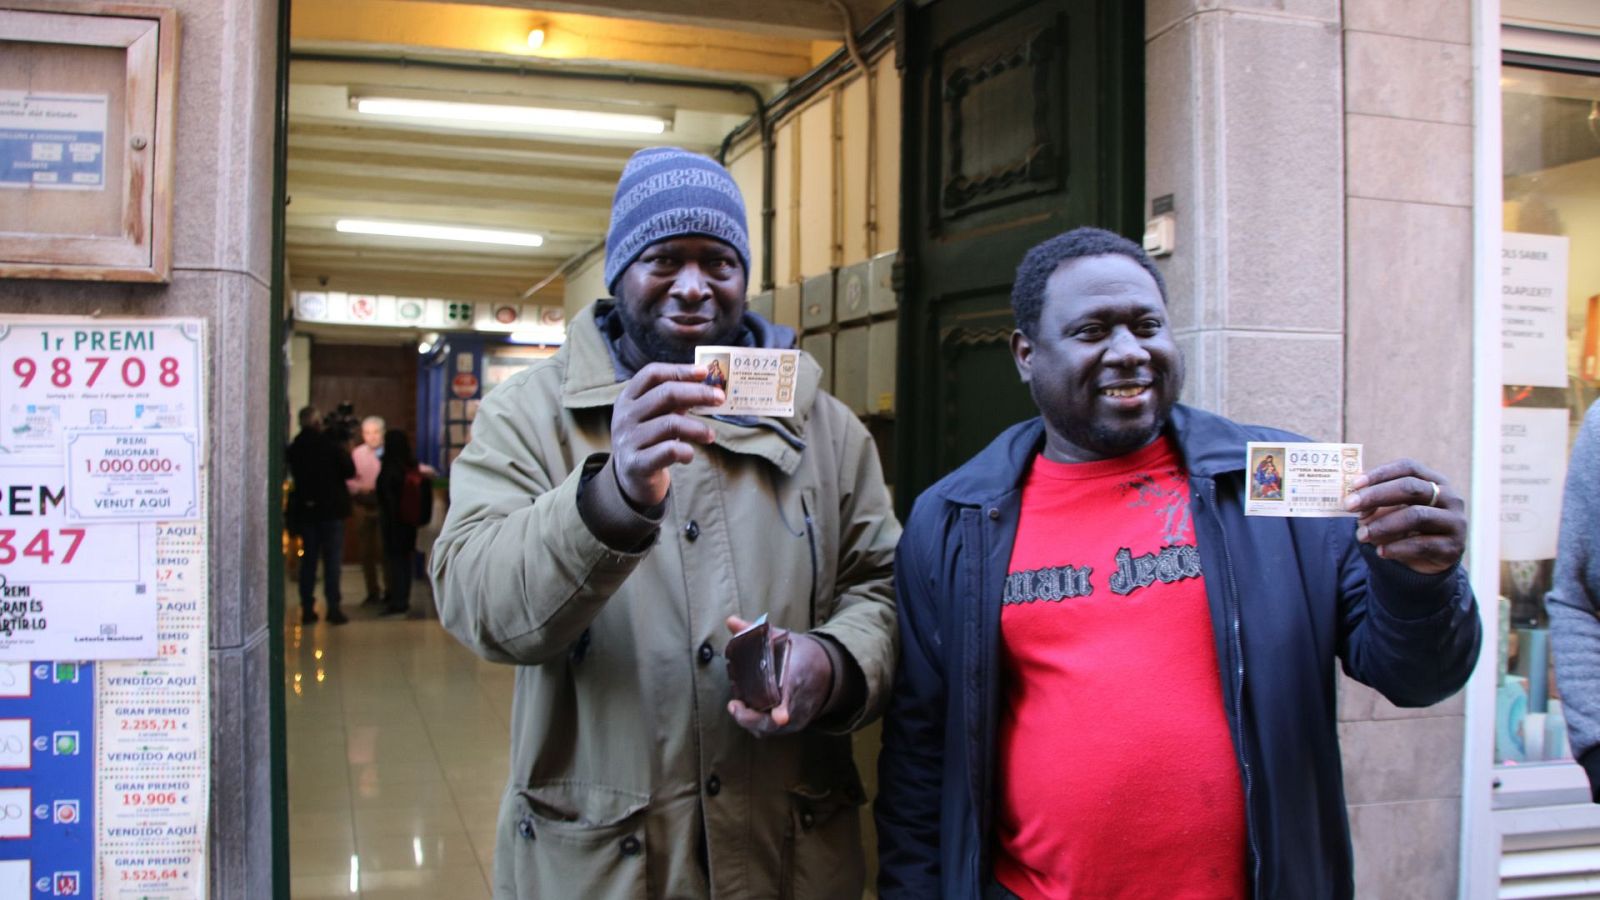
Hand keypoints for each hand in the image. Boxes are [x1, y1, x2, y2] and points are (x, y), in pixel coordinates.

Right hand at [610, 363, 722, 506]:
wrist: (631, 478)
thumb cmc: (650, 440)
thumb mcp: (656, 416)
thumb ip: (674, 401)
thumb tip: (708, 385)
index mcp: (628, 398)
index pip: (652, 374)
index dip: (679, 370)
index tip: (705, 372)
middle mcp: (624, 416)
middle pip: (665, 394)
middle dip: (698, 393)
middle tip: (720, 398)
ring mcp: (628, 439)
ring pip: (670, 424)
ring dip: (698, 428)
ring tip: (711, 435)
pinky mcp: (636, 463)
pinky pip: (668, 451)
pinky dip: (686, 451)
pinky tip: (689, 455)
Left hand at [724, 615, 833, 737]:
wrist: (827, 672)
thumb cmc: (799, 654)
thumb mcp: (781, 638)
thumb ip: (753, 632)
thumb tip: (730, 621)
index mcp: (798, 675)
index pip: (791, 693)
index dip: (784, 707)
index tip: (781, 717)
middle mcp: (800, 700)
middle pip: (776, 720)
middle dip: (752, 717)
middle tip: (735, 705)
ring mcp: (798, 716)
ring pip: (771, 728)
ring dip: (751, 721)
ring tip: (737, 707)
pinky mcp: (794, 725)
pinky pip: (772, 730)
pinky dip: (757, 724)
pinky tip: (746, 712)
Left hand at [1343, 458, 1465, 574]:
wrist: (1430, 561)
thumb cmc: (1406, 528)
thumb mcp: (1389, 512)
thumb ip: (1375, 505)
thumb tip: (1356, 504)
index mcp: (1434, 480)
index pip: (1408, 467)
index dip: (1380, 473)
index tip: (1354, 483)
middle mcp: (1449, 497)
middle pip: (1411, 488)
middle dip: (1376, 495)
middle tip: (1349, 505)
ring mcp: (1454, 521)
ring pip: (1416, 516)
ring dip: (1383, 525)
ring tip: (1361, 535)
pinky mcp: (1453, 547)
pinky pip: (1422, 545)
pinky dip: (1397, 548)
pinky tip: (1380, 552)